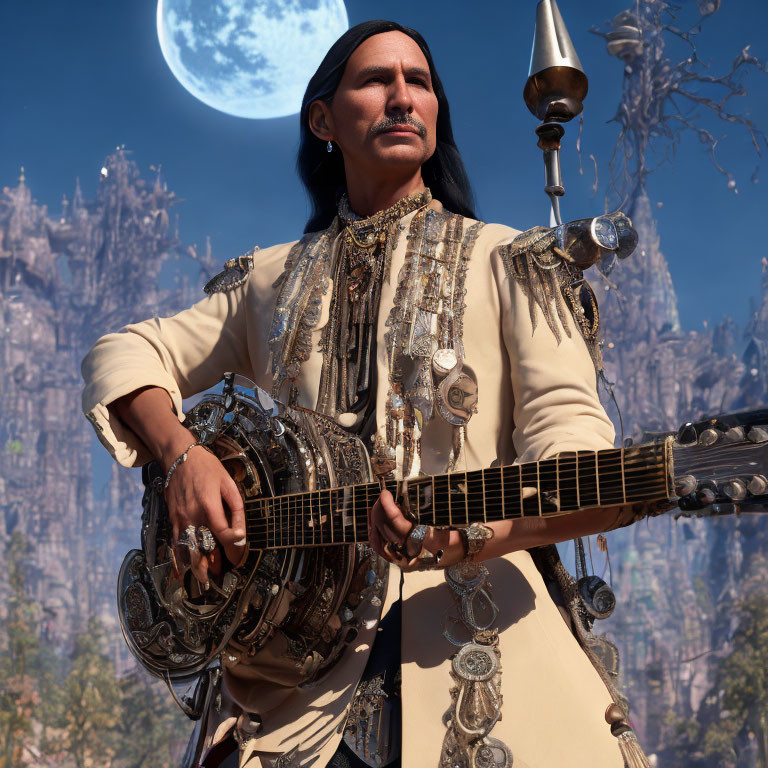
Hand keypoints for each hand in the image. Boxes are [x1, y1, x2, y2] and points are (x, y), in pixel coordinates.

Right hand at [163, 441, 245, 586]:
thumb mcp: (229, 484)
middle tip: (219, 577)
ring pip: (186, 549)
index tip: (238, 556)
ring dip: (195, 566)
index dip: (232, 548)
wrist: (180, 457)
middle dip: (211, 565)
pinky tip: (181, 571)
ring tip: (203, 580)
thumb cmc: (207, 468)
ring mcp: (180, 519)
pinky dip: (179, 559)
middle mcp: (192, 515)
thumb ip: (236, 509)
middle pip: (201, 547)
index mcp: (209, 506)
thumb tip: (240, 532)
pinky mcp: (172, 519)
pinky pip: (175, 543)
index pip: (222, 534)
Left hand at [367, 489, 461, 570]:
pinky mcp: (399, 561)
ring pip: (378, 539)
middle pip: (385, 529)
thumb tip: (401, 496)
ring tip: (378, 505)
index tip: (385, 493)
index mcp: (426, 541)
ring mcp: (404, 560)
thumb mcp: (445, 518)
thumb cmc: (454, 532)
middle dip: (380, 509)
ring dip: (375, 519)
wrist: (458, 553)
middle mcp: (413, 553)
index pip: (398, 523)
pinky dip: (374, 532)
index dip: (388, 506)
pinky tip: (374, 520)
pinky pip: (379, 547)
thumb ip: (423, 509)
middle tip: (383, 497)